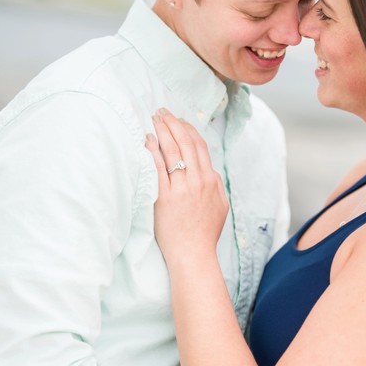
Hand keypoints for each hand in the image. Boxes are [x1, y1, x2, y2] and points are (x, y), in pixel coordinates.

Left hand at [145, 109, 228, 268]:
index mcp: (211, 180)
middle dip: (173, 123)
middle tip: (162, 111)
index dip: (188, 129)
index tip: (178, 120)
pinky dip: (152, 151)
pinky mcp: (165, 198)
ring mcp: (182, 189)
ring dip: (162, 131)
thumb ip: (214, 185)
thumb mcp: (219, 206)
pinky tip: (146, 140)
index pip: (200, 146)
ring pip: (173, 151)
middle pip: (187, 142)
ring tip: (153, 119)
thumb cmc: (203, 234)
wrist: (193, 255)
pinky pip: (158, 168)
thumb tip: (209, 171)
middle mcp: (198, 181)